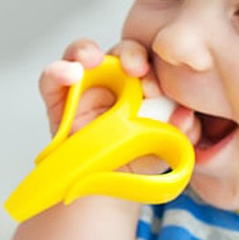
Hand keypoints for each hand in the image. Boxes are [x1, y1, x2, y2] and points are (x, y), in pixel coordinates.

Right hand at [39, 39, 192, 174]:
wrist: (106, 188)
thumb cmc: (137, 160)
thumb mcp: (165, 147)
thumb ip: (180, 130)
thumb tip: (186, 117)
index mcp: (145, 87)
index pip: (153, 63)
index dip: (156, 69)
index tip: (157, 90)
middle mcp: (116, 82)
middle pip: (121, 52)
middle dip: (130, 54)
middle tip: (137, 70)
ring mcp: (86, 89)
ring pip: (83, 55)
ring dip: (86, 51)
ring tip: (90, 59)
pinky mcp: (58, 103)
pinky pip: (52, 79)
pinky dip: (57, 71)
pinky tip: (68, 73)